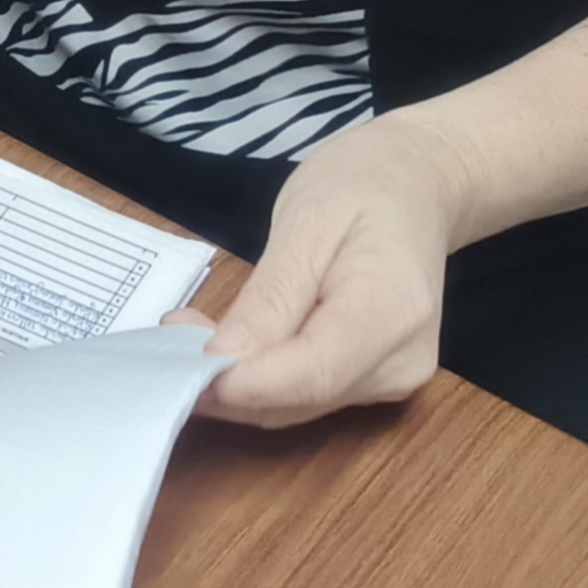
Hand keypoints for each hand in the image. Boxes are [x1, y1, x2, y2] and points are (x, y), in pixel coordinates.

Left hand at [168, 116, 469, 429]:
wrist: (419, 183)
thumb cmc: (364, 184)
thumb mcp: (306, 221)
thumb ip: (270, 297)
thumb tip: (222, 360)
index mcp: (394, 310)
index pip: (312, 374)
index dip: (240, 383)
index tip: (174, 366)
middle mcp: (402, 361)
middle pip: (301, 398)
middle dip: (226, 381)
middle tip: (168, 336)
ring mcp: (394, 378)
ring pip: (298, 404)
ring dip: (238, 381)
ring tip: (191, 330)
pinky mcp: (377, 381)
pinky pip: (308, 392)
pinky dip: (262, 377)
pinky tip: (232, 341)